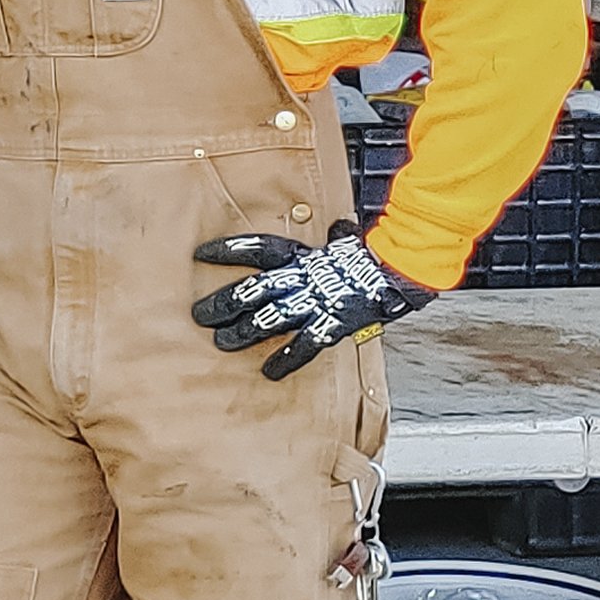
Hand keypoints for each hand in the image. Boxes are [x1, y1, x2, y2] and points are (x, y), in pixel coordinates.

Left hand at [189, 224, 433, 381]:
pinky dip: (285, 360)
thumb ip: (338, 237)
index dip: (227, 251)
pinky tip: (268, 372)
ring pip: (269, 318)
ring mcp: (316, 302)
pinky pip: (304, 346)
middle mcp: (303, 278)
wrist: (401, 269)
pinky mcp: (332, 324)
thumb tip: (341, 227)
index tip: (200, 254)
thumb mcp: (350, 240)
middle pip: (252, 289)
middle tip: (198, 314)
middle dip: (223, 302)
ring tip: (220, 342)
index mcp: (303, 256)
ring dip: (243, 332)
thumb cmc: (375, 255)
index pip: (257, 249)